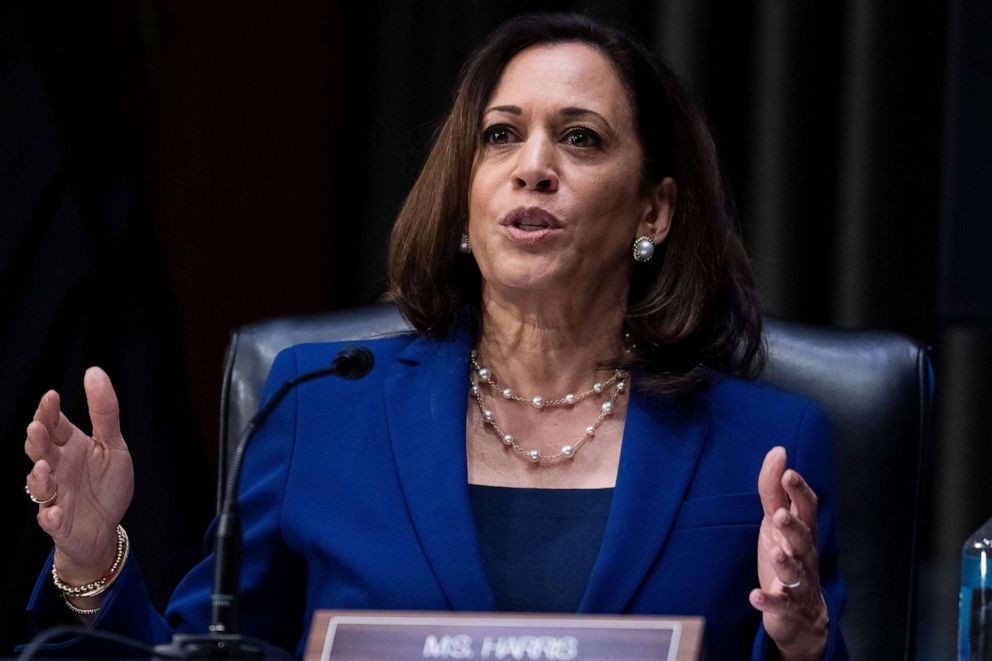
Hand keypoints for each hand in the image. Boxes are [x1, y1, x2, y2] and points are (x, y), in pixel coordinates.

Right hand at [23, 367, 133, 584]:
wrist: (106, 528)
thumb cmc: (106, 484)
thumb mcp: (113, 445)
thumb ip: (105, 413)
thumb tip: (94, 371)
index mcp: (69, 447)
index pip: (54, 425)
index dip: (49, 412)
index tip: (51, 397)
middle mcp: (57, 468)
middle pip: (40, 451)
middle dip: (37, 440)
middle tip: (37, 427)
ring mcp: (56, 495)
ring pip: (39, 485)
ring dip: (38, 477)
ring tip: (42, 466)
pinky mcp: (59, 523)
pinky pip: (50, 520)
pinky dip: (51, 516)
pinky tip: (56, 511)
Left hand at [751, 446, 827, 659]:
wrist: (801, 614)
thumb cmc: (788, 556)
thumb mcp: (775, 522)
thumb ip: (773, 490)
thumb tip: (778, 451)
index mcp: (803, 532)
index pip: (807, 509)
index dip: (799, 491)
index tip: (788, 473)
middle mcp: (805, 555)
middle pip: (803, 539)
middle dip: (793, 527)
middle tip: (780, 515)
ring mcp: (798, 582)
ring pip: (796, 571)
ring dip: (785, 562)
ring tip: (775, 553)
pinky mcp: (787, 606)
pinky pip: (780, 604)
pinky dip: (768, 601)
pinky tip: (754, 596)